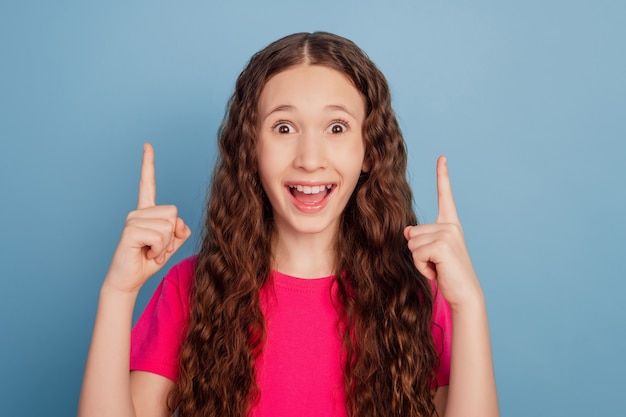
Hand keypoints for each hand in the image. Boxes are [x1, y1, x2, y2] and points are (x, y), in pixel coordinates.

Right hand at [104, 143, 190, 292]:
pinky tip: (148, 254)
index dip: (148, 164)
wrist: (129, 281)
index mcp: (147, 212)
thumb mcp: (171, 245)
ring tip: (152, 252)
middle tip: (158, 248)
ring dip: (166, 245)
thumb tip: (179, 223)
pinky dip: (160, 249)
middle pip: (173, 212)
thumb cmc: (148, 262)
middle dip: (173, 235)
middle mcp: (138, 212)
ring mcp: (132, 220)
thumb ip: (179, 231)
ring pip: (168, 225)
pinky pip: (160, 235)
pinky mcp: (130, 231)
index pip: (148, 184)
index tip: (147, 145)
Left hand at [404, 156, 481, 308]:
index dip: (443, 176)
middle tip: (436, 263)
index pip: (445, 196)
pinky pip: (415, 253)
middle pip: (411, 232)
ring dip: (418, 260)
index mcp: (450, 225)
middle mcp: (450, 226)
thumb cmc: (447, 275)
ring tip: (437, 267)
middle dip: (417, 252)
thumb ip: (419, 238)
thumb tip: (407, 232)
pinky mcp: (443, 245)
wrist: (465, 294)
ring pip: (411, 243)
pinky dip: (421, 266)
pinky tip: (437, 271)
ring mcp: (448, 234)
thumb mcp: (430, 253)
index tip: (442, 157)